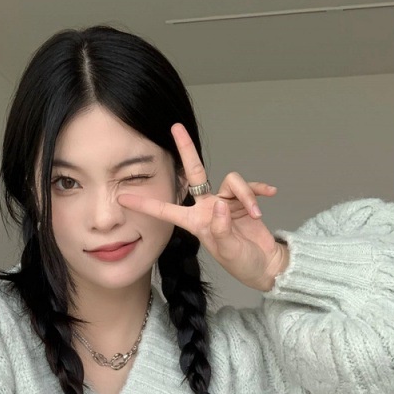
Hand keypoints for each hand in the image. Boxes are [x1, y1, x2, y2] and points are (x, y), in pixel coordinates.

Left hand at [117, 123, 287, 290]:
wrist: (266, 266)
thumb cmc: (243, 263)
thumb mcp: (230, 252)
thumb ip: (223, 230)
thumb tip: (220, 206)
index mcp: (195, 222)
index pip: (166, 210)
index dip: (145, 204)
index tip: (123, 198)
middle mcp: (208, 208)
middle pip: (195, 172)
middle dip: (186, 150)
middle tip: (176, 128)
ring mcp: (226, 202)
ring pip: (232, 182)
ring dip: (246, 195)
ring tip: (256, 214)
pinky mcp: (244, 201)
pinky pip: (250, 186)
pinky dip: (259, 191)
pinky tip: (270, 195)